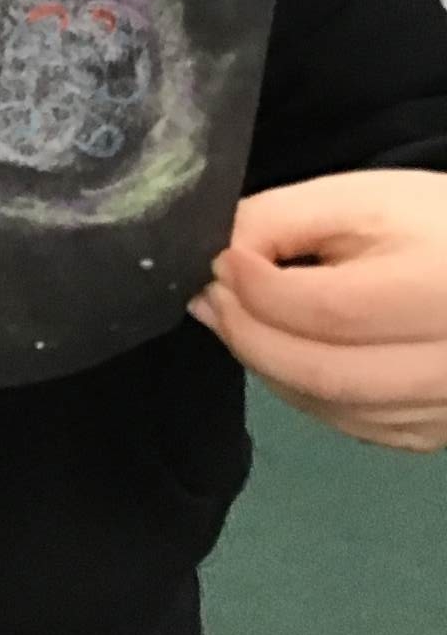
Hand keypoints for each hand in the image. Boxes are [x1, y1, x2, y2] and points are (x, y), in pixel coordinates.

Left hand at [188, 169, 446, 453]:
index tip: (219, 261)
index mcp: (437, 294)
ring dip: (265, 363)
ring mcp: (441, 410)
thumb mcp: (354, 200)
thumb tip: (214, 259)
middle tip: (210, 296)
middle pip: (322, 372)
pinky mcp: (430, 434)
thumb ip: (276, 221)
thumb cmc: (427, 226)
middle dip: (246, 332)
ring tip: (236, 317)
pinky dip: (297, 387)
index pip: (330, 311)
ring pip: (326, 405)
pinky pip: (345, 422)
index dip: (259, 290)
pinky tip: (280, 349)